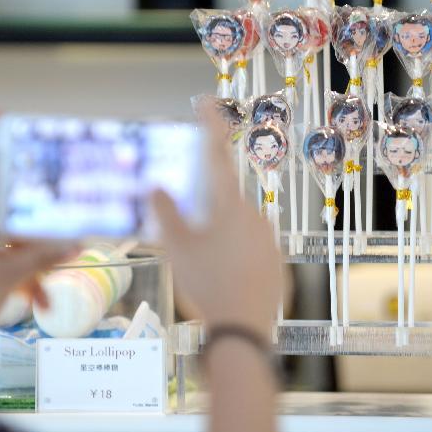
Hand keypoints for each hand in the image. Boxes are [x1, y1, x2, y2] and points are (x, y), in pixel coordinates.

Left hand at [0, 117, 74, 408]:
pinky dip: (19, 271)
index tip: (2, 115)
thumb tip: (75, 242)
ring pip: (2, 233)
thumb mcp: (3, 278)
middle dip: (30, 205)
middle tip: (56, 194)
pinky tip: (42, 301)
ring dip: (30, 252)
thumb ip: (39, 257)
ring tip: (58, 269)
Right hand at [151, 118, 279, 336]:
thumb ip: (166, 214)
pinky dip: (232, 253)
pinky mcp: (275, 261)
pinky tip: (219, 277)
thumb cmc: (207, 284)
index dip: (210, 126)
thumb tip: (157, 186)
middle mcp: (255, 215)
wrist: (244, 330)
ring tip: (200, 263)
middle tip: (186, 228)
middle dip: (205, 204)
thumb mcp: (177, 249)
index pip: (217, 156)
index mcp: (229, 206)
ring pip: (236, 224)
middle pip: (225, 197)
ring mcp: (269, 239)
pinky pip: (248, 247)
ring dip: (218, 232)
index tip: (205, 100)